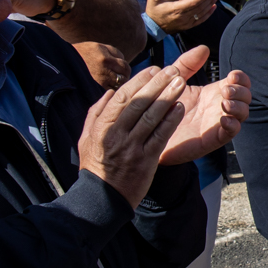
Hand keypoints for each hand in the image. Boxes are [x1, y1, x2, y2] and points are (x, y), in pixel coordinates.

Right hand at [73, 41, 131, 90]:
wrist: (63, 61)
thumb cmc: (83, 53)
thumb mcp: (99, 47)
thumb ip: (114, 52)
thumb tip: (124, 61)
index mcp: (106, 57)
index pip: (125, 66)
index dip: (125, 69)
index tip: (123, 71)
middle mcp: (104, 68)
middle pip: (124, 77)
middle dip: (124, 77)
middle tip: (119, 78)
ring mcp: (100, 79)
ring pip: (118, 86)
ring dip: (117, 85)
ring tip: (112, 83)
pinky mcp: (94, 88)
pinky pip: (108, 92)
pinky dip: (109, 91)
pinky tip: (105, 88)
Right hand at [76, 64, 189, 209]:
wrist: (102, 198)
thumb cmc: (96, 166)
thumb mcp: (86, 138)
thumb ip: (96, 113)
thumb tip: (108, 92)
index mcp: (102, 127)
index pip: (122, 97)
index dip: (139, 81)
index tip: (153, 69)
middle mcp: (116, 135)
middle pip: (139, 104)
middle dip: (157, 84)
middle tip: (173, 69)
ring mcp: (132, 147)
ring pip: (151, 117)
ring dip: (168, 97)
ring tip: (181, 82)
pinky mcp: (146, 160)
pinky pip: (160, 136)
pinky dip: (170, 121)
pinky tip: (179, 108)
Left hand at [156, 46, 250, 166]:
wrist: (150, 133)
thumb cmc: (163, 107)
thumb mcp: (175, 81)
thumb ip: (187, 64)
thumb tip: (203, 47)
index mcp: (214, 92)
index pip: (239, 82)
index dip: (241, 78)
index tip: (232, 76)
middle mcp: (219, 106)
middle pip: (245, 97)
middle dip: (241, 91)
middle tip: (225, 90)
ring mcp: (218, 122)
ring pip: (243, 114)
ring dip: (239, 107)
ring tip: (225, 104)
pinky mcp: (212, 138)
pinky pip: (231, 132)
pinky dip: (233, 125)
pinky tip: (223, 119)